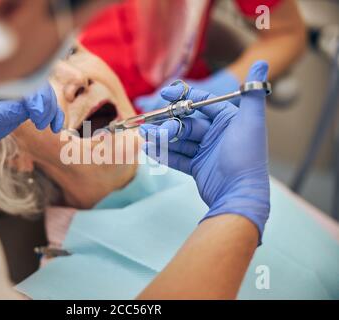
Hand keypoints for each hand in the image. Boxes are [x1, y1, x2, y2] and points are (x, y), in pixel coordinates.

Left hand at [0, 82, 64, 152]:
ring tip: (53, 127)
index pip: (27, 82)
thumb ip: (6, 110)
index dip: (37, 97)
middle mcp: (9, 85)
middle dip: (46, 104)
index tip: (37, 116)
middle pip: (39, 86)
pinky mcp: (19, 109)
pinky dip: (51, 116)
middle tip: (42, 124)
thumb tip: (31, 106)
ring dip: (52, 110)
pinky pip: (40, 109)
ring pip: (43, 97)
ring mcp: (15, 97)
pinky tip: (56, 127)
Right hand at [140, 61, 269, 243]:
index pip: (201, 102)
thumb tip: (263, 61)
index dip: (183, 97)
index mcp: (227, 119)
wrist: (240, 193)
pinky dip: (164, 153)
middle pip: (186, 122)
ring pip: (179, 139)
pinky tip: (149, 149)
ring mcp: (206, 151)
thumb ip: (253, 92)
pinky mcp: (198, 167)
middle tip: (151, 126)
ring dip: (161, 137)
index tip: (165, 94)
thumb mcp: (251, 121)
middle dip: (167, 123)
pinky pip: (178, 157)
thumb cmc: (246, 155)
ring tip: (144, 136)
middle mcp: (216, 133)